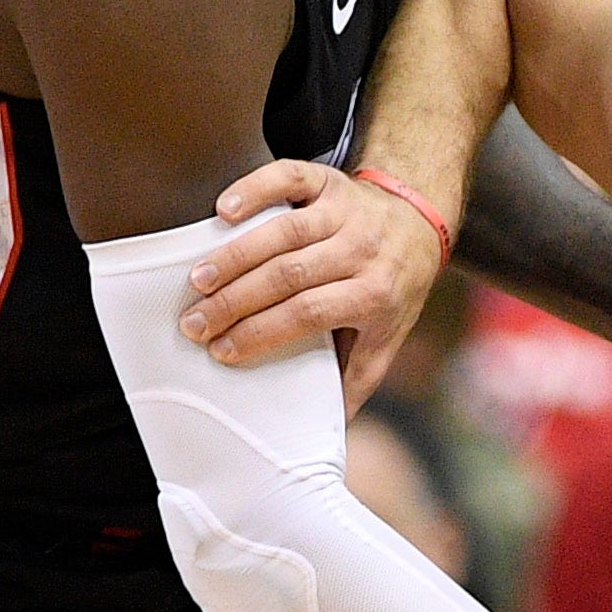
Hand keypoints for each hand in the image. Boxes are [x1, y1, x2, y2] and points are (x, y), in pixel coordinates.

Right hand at [181, 160, 448, 408]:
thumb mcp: (386, 337)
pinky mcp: (328, 181)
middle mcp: (361, 249)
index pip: (308, 314)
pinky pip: (290, 179)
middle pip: (289, 275)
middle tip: (193, 323)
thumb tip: (327, 432)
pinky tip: (223, 210)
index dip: (262, 332)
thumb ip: (357, 379)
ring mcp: (344, 211)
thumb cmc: (391, 289)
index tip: (221, 352)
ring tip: (196, 280)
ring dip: (235, 255)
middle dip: (235, 301)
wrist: (417, 223)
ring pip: (283, 232)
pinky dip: (256, 189)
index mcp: (375, 293)